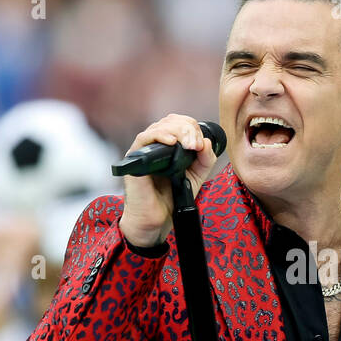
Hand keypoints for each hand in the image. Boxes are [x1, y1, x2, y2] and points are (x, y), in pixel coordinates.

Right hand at [118, 114, 219, 246]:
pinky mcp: (134, 158)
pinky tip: (171, 142)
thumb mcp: (196, 176)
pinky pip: (144, 138)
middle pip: (171, 121)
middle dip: (188, 129)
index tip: (201, 145)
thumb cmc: (171, 198)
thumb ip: (205, 160)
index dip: (193, 129)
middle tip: (196, 145)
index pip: (181, 123)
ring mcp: (144, 150)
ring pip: (160, 126)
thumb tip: (206, 142)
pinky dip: (159, 136)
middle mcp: (155, 145)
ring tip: (189, 146)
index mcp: (169, 146)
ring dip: (178, 131)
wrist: (157, 220)